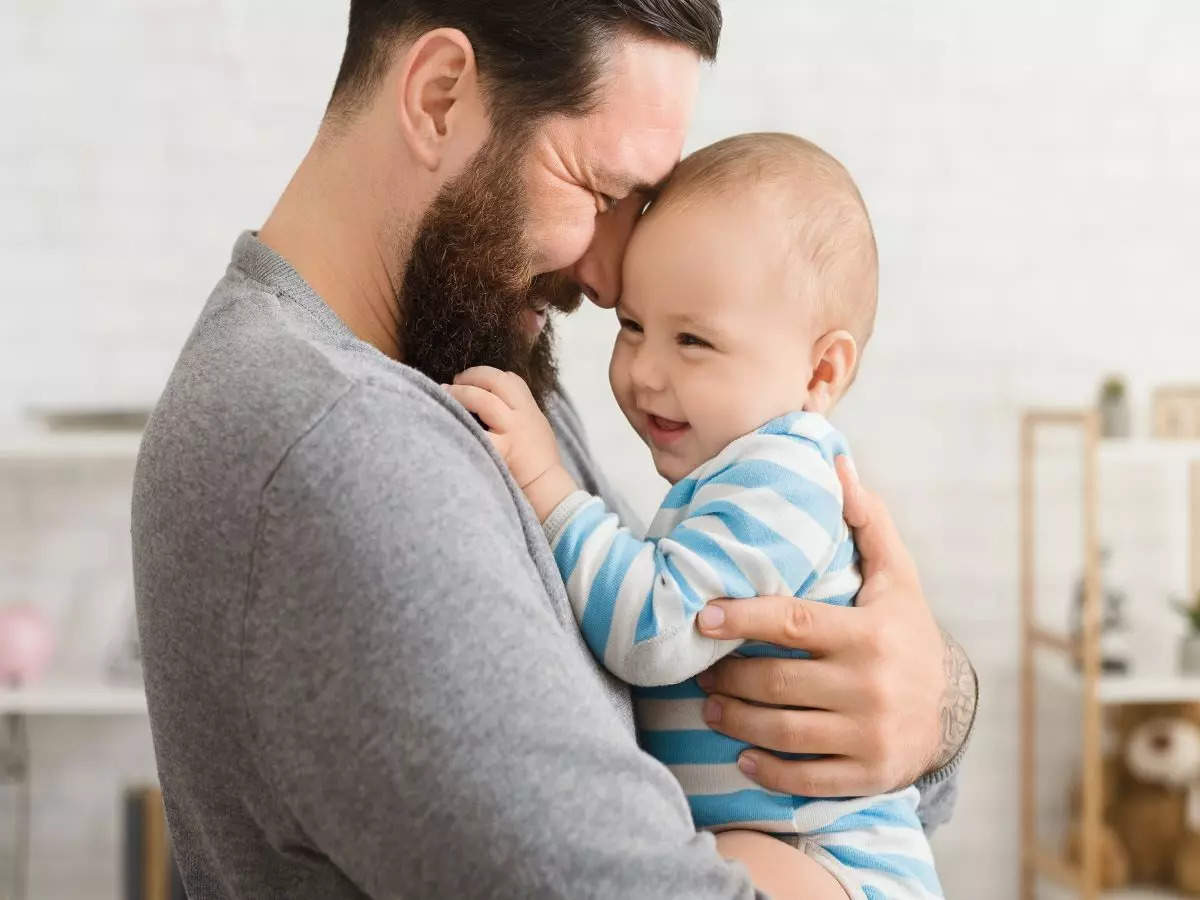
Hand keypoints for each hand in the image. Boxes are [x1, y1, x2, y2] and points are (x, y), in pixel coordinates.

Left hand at [445, 367, 577, 518]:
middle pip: (497, 381)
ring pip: (484, 400)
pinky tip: (447, 421)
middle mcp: (523, 416)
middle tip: (454, 381)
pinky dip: (460, 423)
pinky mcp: (503, 450)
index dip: (488, 374)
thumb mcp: (536, 429)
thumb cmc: (538, 464)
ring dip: (461, 394)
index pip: (511, 379)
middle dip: (472, 376)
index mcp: (530, 410)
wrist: (547, 489)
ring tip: (444, 393)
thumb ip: (519, 414)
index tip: (471, 378)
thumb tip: (493, 401)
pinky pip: (477, 432)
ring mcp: (513, 432)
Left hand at [694, 457, 976, 796]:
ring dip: (734, 720)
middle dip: (727, 678)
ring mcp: (868, 734)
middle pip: (776, 682)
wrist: (952, 711)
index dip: (742, 618)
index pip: (791, 623)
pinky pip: (804, 778)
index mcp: (869, 633)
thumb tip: (837, 461)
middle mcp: (869, 685)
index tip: (703, 617)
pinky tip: (742, 757)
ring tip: (709, 708)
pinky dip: (766, 771)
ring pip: (781, 731)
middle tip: (699, 672)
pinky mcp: (866, 774)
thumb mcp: (896, 576)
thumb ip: (866, 521)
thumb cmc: (907, 633)